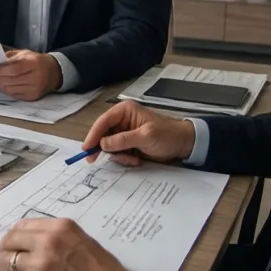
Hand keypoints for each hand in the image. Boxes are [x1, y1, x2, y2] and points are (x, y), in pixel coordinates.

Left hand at [0, 49, 61, 100]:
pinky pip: (15, 95)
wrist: (53, 72)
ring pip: (10, 89)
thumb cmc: (36, 61)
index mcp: (33, 63)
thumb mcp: (25, 54)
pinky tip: (2, 84)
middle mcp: (35, 77)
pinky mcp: (33, 97)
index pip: (13, 69)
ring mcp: (34, 89)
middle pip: (10, 80)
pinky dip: (6, 90)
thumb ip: (10, 57)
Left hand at [0, 218, 146, 270]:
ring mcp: (40, 267)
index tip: (15, 244)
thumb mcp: (82, 239)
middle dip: (6, 251)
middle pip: (9, 242)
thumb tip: (31, 238)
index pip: (21, 225)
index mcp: (59, 227)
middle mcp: (47, 243)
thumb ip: (56, 235)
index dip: (14, 236)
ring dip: (6, 269)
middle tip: (9, 260)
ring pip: (4, 263)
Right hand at [81, 100, 195, 165]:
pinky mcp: (128, 143)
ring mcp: (125, 132)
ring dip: (118, 155)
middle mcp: (122, 120)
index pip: (103, 122)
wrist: (183, 144)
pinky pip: (118, 152)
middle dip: (105, 148)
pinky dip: (124, 158)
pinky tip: (135, 159)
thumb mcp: (145, 136)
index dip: (93, 135)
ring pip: (109, 145)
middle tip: (93, 159)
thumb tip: (103, 144)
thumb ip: (123, 140)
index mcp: (124, 111)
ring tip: (132, 159)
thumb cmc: (167, 135)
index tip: (86, 148)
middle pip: (103, 134)